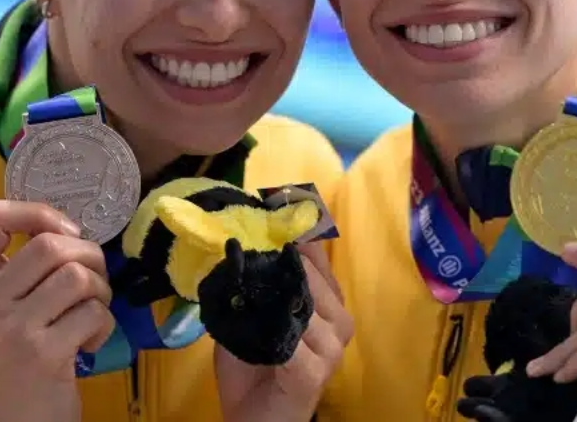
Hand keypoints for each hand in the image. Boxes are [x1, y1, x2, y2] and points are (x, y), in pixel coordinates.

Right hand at [0, 200, 115, 421]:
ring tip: (94, 309)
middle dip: (89, 254)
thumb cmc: (21, 348)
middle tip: (94, 279)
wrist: (19, 416)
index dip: (37, 212)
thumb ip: (27, 263)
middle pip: (49, 244)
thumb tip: (72, 227)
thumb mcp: (8, 302)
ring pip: (76, 276)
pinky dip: (104, 324)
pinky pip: (92, 313)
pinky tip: (91, 341)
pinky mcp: (41, 354)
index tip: (64, 233)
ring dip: (101, 289)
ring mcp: (11, 329)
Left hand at [215, 243, 353, 421]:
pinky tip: (256, 330)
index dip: (294, 227)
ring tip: (244, 293)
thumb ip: (254, 284)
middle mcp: (338, 320)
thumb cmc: (253, 367)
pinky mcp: (316, 371)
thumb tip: (238, 244)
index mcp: (327, 302)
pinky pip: (292, 338)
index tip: (269, 204)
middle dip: (276, 260)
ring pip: (303, 302)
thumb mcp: (251, 316)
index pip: (317, 252)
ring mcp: (331, 347)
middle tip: (243, 245)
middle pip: (310, 274)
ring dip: (270, 297)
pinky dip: (270, 331)